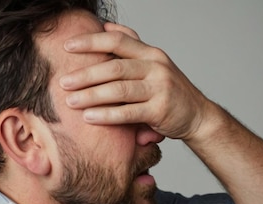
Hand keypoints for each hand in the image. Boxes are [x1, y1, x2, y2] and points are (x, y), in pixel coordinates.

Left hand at [59, 22, 211, 139]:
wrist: (198, 116)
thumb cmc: (168, 90)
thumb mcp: (153, 63)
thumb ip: (132, 46)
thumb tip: (107, 27)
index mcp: (150, 53)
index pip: (117, 40)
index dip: (91, 41)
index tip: (67, 46)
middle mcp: (156, 67)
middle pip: (114, 66)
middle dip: (85, 74)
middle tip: (63, 82)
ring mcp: (160, 88)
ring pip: (119, 89)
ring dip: (91, 95)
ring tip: (71, 101)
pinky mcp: (161, 110)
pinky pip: (128, 112)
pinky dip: (107, 115)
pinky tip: (89, 117)